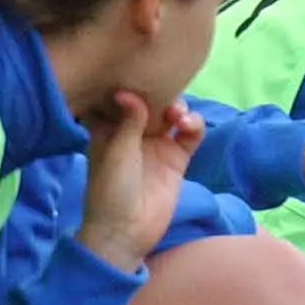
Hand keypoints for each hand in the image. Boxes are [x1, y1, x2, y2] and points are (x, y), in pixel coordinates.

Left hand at [78, 96, 205, 272]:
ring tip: (177, 116)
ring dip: (178, 108)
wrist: (126, 230)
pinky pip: (190, 135)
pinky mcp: (177, 159)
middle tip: (163, 94)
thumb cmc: (111, 189)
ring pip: (173, 116)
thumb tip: (130, 92)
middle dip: (159, 94)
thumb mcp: (116, 151)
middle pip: (151, 103)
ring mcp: (157, 146)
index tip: (134, 73)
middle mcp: (134, 134)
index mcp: (110, 130)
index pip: (120, 99)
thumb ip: (129, 120)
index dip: (128, 84)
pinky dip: (193, 125)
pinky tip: (188, 126)